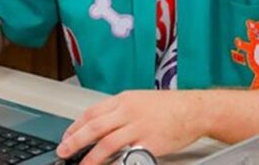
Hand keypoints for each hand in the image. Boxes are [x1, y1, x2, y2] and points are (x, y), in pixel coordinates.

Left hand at [56, 90, 207, 164]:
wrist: (195, 109)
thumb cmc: (170, 106)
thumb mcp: (139, 100)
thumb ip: (119, 111)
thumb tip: (100, 124)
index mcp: (123, 100)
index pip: (91, 112)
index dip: (75, 126)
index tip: (67, 137)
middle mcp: (128, 112)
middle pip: (94, 127)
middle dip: (75, 141)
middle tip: (63, 151)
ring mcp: (139, 127)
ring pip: (106, 143)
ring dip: (90, 157)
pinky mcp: (150, 143)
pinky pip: (127, 155)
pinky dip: (114, 163)